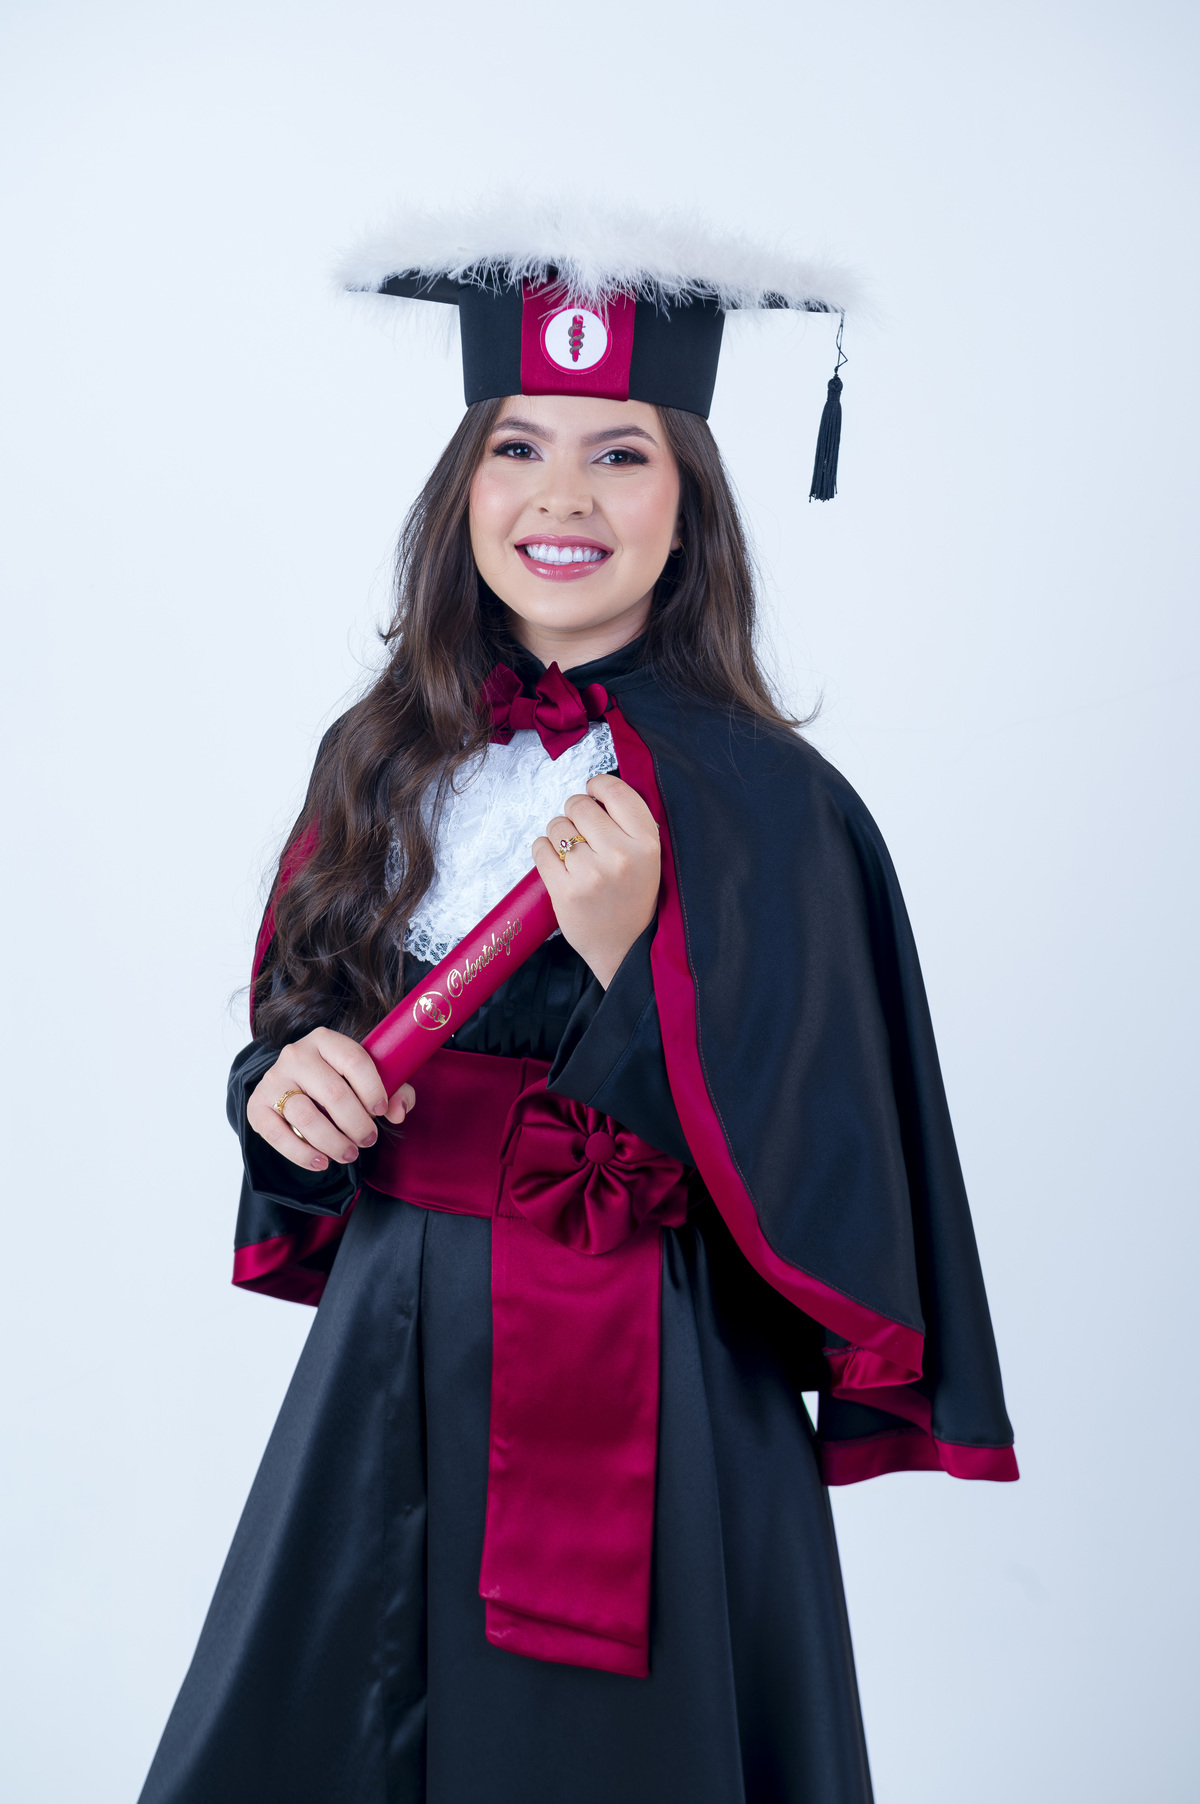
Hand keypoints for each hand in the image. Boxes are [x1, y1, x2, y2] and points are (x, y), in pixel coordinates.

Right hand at [247, 1026, 415, 1173]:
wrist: (292, 1085)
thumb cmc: (337, 1081)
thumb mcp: (365, 1077)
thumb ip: (393, 1090)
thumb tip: (398, 1111)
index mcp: (325, 1040)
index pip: (354, 1060)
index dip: (373, 1089)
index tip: (381, 1111)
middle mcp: (296, 1055)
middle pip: (333, 1092)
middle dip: (357, 1123)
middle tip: (368, 1140)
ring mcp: (273, 1080)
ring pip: (306, 1116)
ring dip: (333, 1142)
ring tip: (349, 1154)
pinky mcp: (257, 1107)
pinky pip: (279, 1136)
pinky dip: (302, 1154)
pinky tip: (322, 1162)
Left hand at [533, 773, 660, 988]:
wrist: (625, 949)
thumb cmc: (633, 898)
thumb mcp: (649, 858)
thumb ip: (629, 823)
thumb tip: (596, 788)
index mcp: (647, 844)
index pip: (616, 792)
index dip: (598, 784)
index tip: (593, 790)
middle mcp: (620, 856)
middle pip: (580, 805)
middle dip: (575, 811)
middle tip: (582, 830)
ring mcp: (591, 874)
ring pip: (558, 826)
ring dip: (559, 834)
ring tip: (572, 854)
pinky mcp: (565, 891)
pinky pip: (540, 848)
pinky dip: (544, 850)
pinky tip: (557, 863)